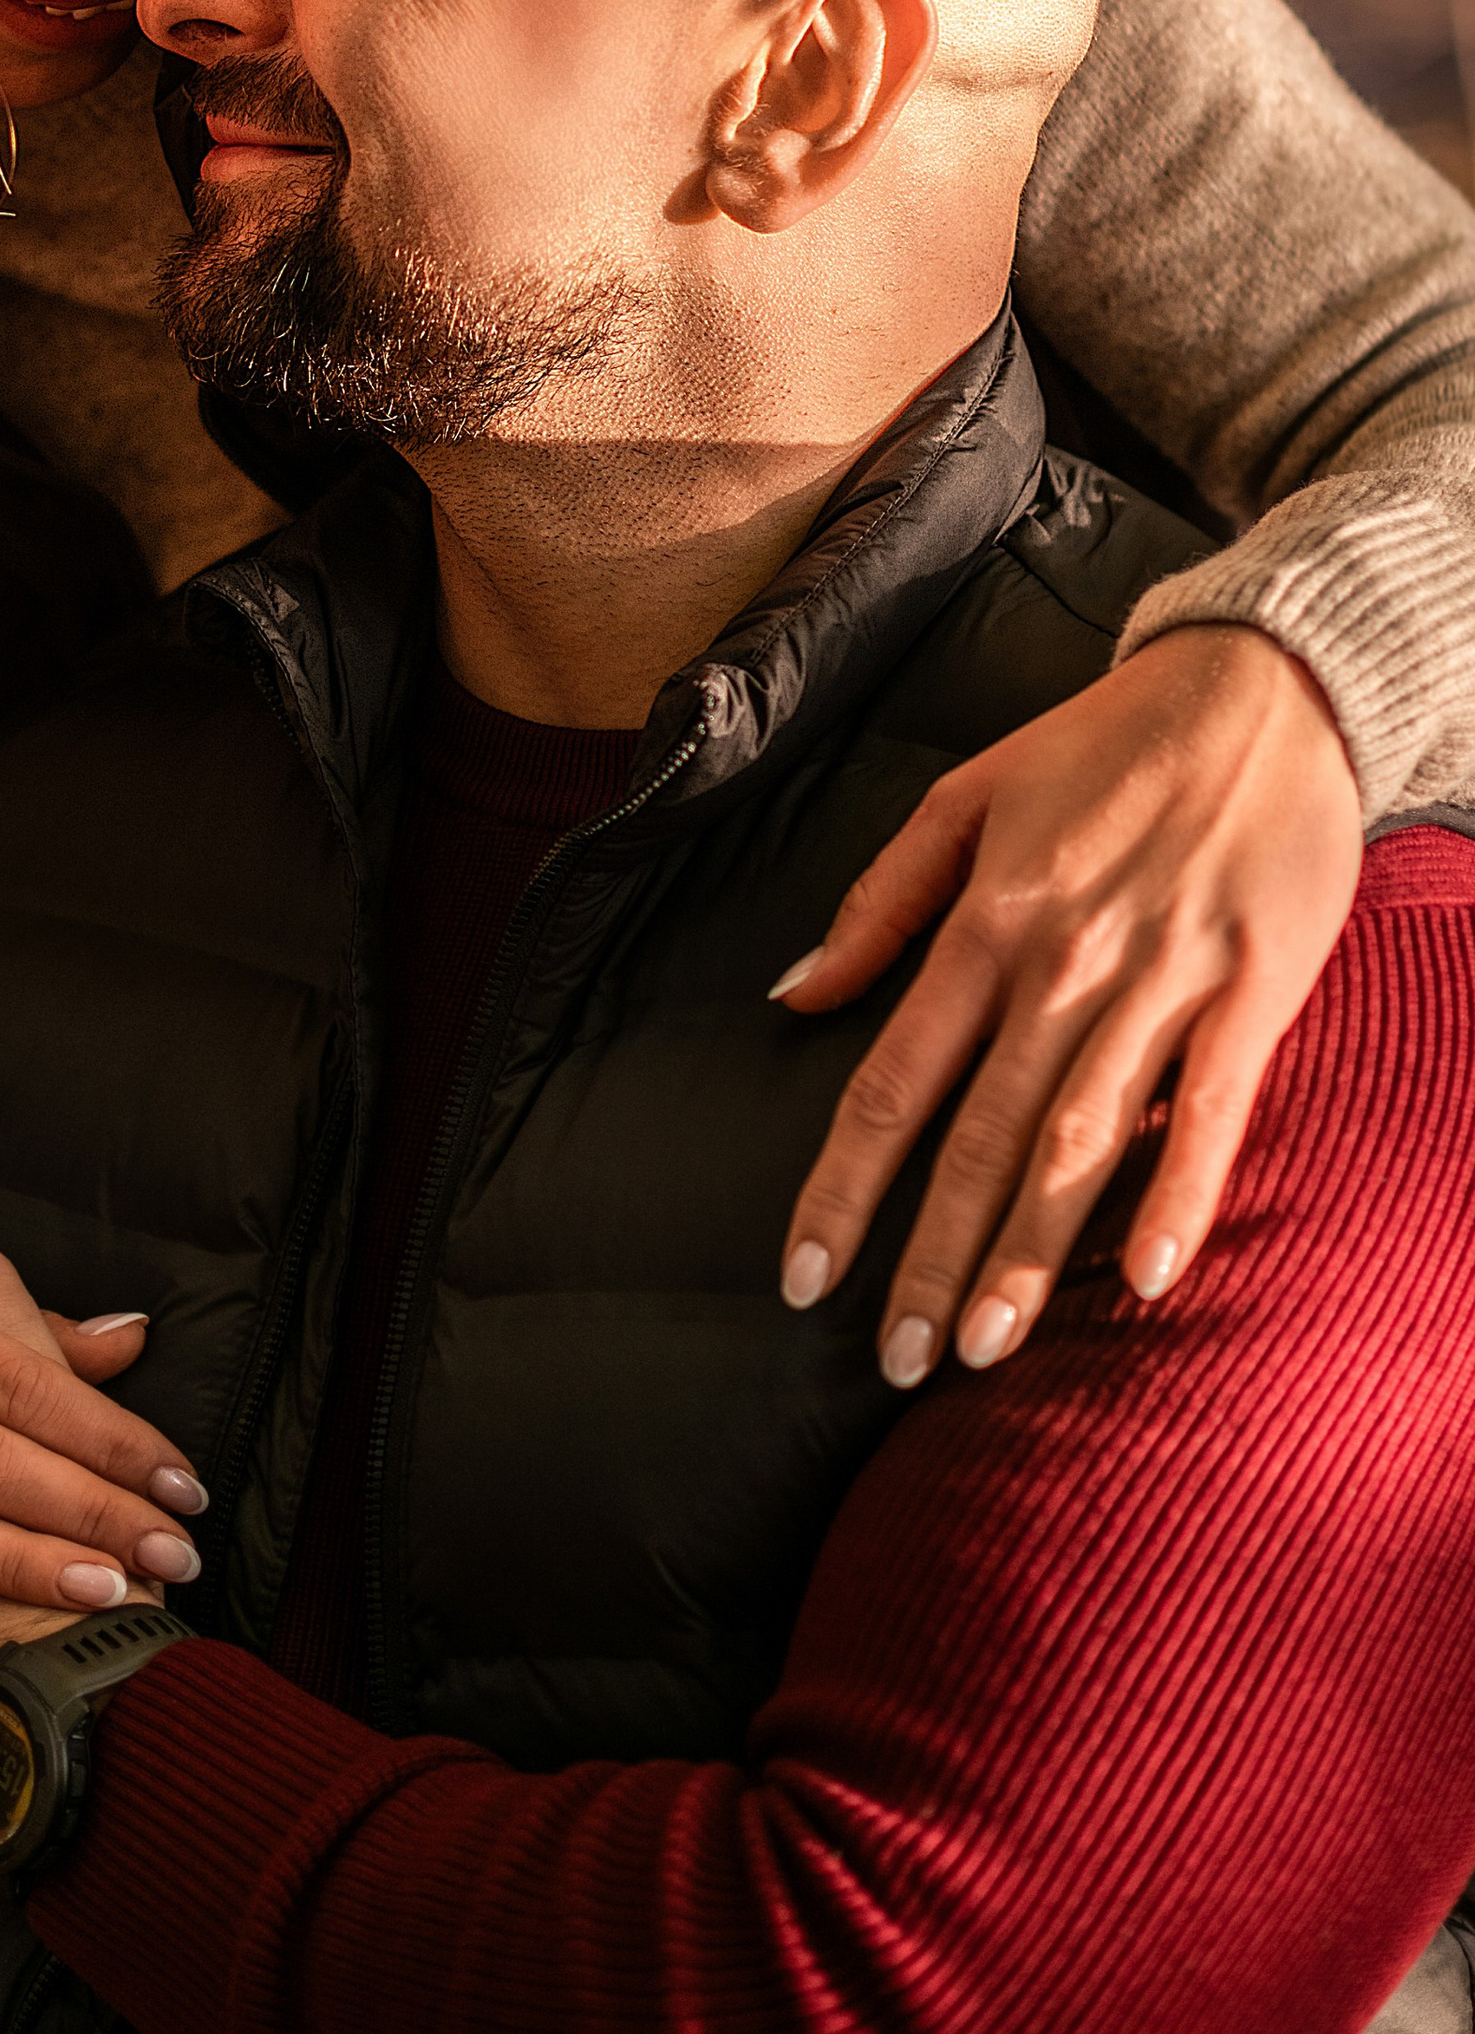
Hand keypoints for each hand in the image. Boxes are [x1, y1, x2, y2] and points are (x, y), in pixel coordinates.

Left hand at [775, 625, 1358, 1383]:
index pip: (892, 1080)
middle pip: (980, 1135)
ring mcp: (1161, 983)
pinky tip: (1145, 1278)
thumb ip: (879, 903)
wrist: (1258, 688)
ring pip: (1081, 1139)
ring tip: (984, 1347)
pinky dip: (1180, 1194)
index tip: (804, 1279)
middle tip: (895, 1362)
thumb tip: (791, 991)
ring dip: (1032, 1249)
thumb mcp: (965, 795)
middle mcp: (1062, 964)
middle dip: (930, 1254)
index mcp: (985, 920)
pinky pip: (1212, 1112)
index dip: (843, 1186)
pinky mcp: (1252, 993)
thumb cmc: (1102, 745)